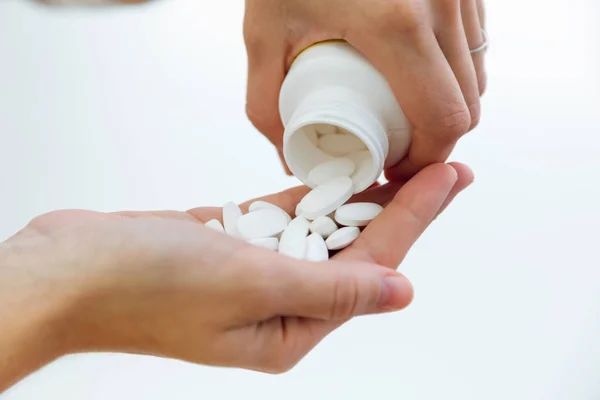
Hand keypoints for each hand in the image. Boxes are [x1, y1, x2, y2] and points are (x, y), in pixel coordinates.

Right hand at [0, 163, 471, 389]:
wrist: (71, 269)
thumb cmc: (144, 286)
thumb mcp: (248, 286)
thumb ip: (328, 291)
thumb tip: (398, 294)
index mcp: (287, 330)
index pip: (369, 269)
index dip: (414, 220)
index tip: (448, 181)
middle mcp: (276, 305)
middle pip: (354, 249)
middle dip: (399, 208)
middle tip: (443, 170)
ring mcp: (252, 274)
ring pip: (321, 232)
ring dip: (357, 199)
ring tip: (401, 169)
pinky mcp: (229, 245)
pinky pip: (282, 219)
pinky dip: (308, 197)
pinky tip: (338, 179)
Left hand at [244, 0, 485, 177]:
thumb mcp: (263, 35)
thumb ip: (266, 106)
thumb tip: (291, 157)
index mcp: (396, 23)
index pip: (443, 118)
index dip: (426, 159)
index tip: (397, 168)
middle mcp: (440, 2)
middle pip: (468, 104)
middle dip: (438, 141)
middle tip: (399, 149)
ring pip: (476, 75)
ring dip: (448, 107)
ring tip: (407, 117)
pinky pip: (474, 43)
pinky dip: (454, 73)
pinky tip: (421, 77)